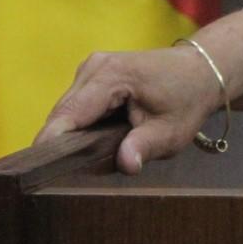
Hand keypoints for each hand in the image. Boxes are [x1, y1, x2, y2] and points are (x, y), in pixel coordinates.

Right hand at [35, 44, 224, 173]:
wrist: (202, 71)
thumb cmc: (188, 99)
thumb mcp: (172, 131)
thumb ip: (145, 147)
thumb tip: (125, 163)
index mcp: (111, 76)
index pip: (66, 117)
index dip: (51, 148)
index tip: (40, 176)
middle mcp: (93, 67)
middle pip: (60, 118)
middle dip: (67, 147)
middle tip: (80, 173)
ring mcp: (90, 69)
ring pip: (65, 115)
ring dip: (75, 137)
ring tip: (97, 155)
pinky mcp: (91, 76)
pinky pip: (74, 109)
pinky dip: (82, 127)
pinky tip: (100, 139)